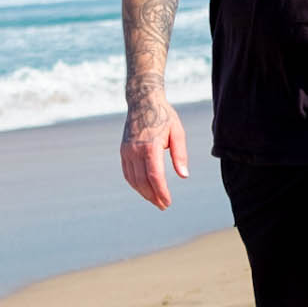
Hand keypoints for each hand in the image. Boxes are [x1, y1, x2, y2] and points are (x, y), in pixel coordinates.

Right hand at [120, 90, 188, 209]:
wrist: (143, 101)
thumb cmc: (164, 116)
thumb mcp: (178, 132)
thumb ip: (180, 155)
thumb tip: (183, 176)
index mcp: (150, 146)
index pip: (155, 176)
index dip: (161, 192)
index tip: (168, 202)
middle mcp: (135, 150)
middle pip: (142, 181)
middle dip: (153, 196)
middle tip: (163, 205)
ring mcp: (127, 151)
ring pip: (133, 179)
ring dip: (143, 192)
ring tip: (155, 200)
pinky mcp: (123, 150)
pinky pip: (127, 172)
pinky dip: (135, 183)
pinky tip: (144, 189)